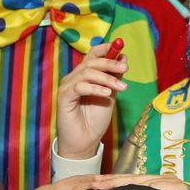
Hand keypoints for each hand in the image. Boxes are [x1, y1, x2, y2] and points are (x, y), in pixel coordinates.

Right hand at [55, 38, 127, 159]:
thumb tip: (123, 58)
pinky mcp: (64, 97)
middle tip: (125, 68)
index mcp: (84, 75)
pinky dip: (95, 88)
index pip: (92, 55)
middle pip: (91, 61)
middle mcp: (74, 78)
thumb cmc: (95, 120)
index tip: (120, 47)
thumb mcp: (110, 95)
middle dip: (110, 63)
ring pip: (87, 72)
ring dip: (107, 78)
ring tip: (121, 87)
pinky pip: (80, 86)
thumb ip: (115, 78)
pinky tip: (107, 94)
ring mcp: (67, 87)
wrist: (84, 143)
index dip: (106, 49)